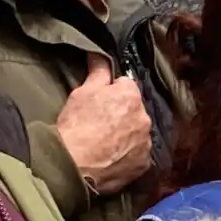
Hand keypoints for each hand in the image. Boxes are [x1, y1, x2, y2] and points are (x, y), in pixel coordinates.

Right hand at [55, 56, 153, 194]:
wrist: (74, 165)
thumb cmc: (76, 126)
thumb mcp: (82, 92)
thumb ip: (98, 71)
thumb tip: (100, 54)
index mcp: (131, 96)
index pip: (126, 86)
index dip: (111, 92)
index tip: (99, 103)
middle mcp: (144, 117)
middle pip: (134, 110)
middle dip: (121, 113)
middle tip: (100, 124)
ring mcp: (146, 142)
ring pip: (137, 132)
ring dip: (126, 134)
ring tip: (104, 143)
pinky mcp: (144, 163)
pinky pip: (137, 154)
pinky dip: (128, 155)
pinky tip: (111, 157)